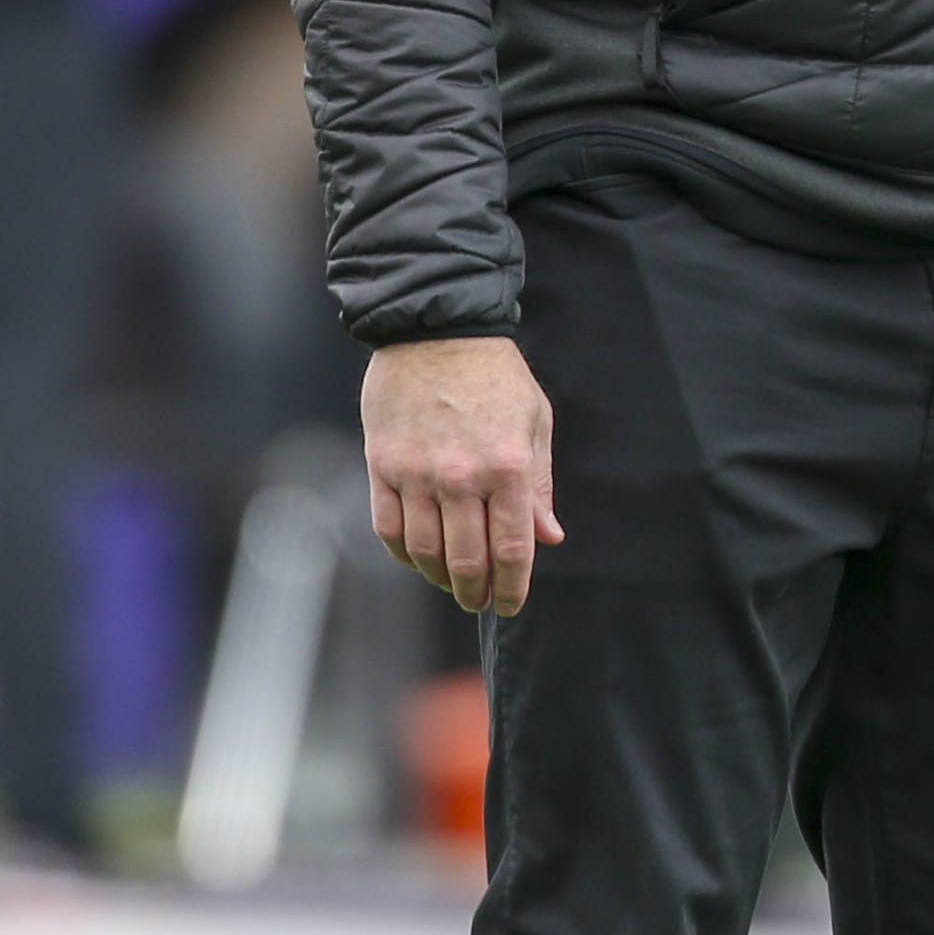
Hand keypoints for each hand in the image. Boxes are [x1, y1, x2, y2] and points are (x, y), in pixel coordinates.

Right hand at [361, 336, 562, 615]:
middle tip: (479, 600)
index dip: (512, 588)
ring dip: (439, 579)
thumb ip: (539, 483)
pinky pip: (388, 529)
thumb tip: (548, 538)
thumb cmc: (495, 375)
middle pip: (466, 561)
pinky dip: (403, 553)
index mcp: (507, 465)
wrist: (436, 328)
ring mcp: (417, 473)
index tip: (509, 605)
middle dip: (475, 592)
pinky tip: (416, 556)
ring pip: (425, 552)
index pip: (511, 549)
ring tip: (450, 582)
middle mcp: (462, 476)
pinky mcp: (383, 465)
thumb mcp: (534, 421)